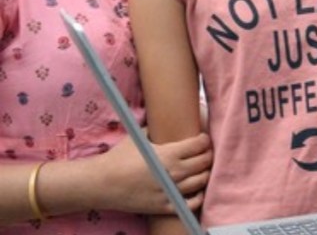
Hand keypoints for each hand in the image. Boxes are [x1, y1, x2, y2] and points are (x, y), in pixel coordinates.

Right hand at [94, 131, 211, 213]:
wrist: (101, 184)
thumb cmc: (118, 158)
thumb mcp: (138, 137)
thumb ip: (156, 129)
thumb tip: (167, 118)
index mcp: (169, 154)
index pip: (200, 144)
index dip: (204, 139)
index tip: (202, 138)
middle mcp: (174, 173)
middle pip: (205, 161)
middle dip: (208, 154)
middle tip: (205, 151)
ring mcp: (171, 191)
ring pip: (202, 181)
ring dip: (205, 172)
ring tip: (201, 167)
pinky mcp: (166, 206)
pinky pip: (192, 203)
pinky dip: (198, 195)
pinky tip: (196, 189)